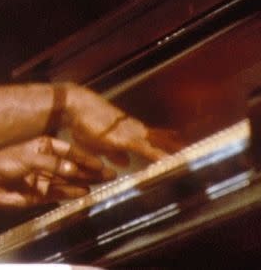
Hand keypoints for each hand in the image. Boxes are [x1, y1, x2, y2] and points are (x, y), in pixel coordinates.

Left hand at [0, 136, 114, 208]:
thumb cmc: (0, 161)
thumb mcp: (27, 156)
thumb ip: (51, 163)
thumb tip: (74, 169)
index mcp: (41, 146)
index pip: (68, 150)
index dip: (84, 156)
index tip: (99, 161)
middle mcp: (45, 161)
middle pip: (72, 166)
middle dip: (90, 170)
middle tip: (110, 173)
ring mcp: (43, 178)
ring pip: (69, 180)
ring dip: (85, 181)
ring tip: (103, 182)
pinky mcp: (40, 194)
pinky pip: (60, 193)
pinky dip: (72, 193)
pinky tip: (85, 192)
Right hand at [64, 84, 181, 165]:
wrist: (75, 106)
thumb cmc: (82, 123)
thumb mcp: (97, 143)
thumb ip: (112, 153)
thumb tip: (126, 162)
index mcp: (131, 131)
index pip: (156, 138)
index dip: (170, 143)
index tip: (183, 150)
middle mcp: (137, 130)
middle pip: (164, 140)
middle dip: (178, 147)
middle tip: (195, 153)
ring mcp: (135, 133)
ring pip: (162, 145)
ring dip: (176, 152)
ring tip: (192, 159)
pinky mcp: (129, 140)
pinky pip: (152, 152)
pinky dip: (164, 159)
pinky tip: (174, 164)